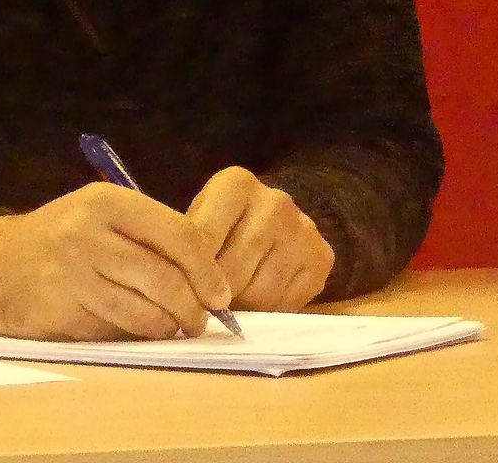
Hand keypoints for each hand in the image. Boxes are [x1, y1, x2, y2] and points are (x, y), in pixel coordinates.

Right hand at [0, 183, 229, 339]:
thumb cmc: (65, 238)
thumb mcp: (103, 215)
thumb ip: (151, 235)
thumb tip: (209, 275)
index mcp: (108, 202)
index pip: (178, 235)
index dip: (207, 269)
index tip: (222, 292)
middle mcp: (88, 234)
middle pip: (164, 278)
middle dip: (193, 306)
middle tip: (202, 320)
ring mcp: (71, 275)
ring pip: (142, 311)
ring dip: (169, 327)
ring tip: (177, 329)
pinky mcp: (59, 311)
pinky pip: (114, 331)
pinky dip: (136, 337)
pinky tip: (143, 334)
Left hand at [187, 166, 333, 310]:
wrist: (276, 223)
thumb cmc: (223, 228)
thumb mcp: (196, 224)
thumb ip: (184, 250)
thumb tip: (175, 294)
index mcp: (236, 185)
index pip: (201, 238)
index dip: (186, 275)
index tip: (179, 295)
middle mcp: (275, 202)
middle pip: (232, 270)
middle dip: (213, 297)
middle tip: (205, 305)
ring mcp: (303, 230)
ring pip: (260, 294)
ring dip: (242, 308)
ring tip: (234, 301)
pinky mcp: (322, 258)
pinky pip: (287, 305)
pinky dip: (268, 313)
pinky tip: (261, 299)